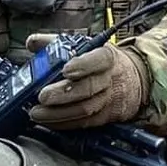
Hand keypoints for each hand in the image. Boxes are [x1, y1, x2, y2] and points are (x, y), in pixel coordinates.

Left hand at [25, 39, 146, 129]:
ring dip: (58, 113)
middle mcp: (109, 79)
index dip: (83, 65)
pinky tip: (48, 121)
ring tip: (37, 112)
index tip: (66, 69)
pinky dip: (63, 124)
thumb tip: (32, 42)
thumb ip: (58, 44)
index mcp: (106, 57)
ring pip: (85, 109)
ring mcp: (108, 100)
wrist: (134, 79)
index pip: (99, 60)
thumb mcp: (87, 46)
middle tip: (42, 96)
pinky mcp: (104, 117)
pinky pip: (83, 123)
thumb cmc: (102, 63)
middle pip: (88, 88)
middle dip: (63, 94)